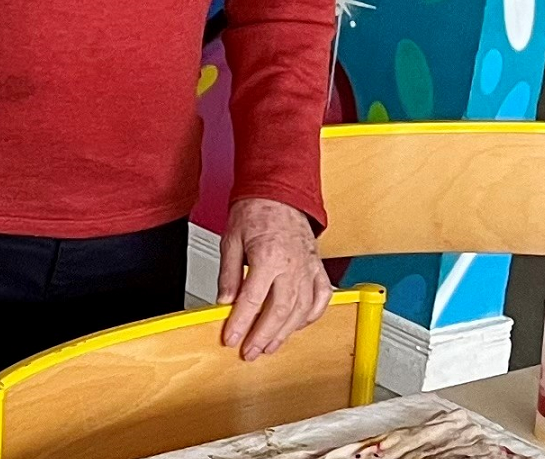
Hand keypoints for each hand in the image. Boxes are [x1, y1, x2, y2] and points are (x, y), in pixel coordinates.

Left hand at [218, 196, 333, 359]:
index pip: (251, 301)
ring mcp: (308, 269)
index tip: (231, 339)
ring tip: (269, 346)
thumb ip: (229, 275)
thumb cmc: (256, 211)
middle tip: (250, 352)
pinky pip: (321, 300)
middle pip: (279, 312)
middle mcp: (292, 266)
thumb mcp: (231, 240)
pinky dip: (310, 317)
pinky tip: (298, 326)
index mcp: (267, 257)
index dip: (240, 324)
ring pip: (301, 311)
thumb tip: (224, 303)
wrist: (280, 193)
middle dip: (263, 337)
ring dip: (284, 333)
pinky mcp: (318, 269)